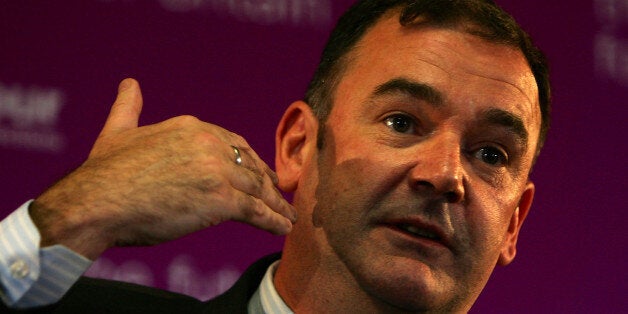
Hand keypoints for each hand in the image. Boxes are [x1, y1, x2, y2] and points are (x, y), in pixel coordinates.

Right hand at [30, 78, 295, 259]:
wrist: (96, 202)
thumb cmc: (103, 173)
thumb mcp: (118, 130)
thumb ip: (129, 107)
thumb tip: (130, 84)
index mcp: (190, 127)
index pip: (232, 143)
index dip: (248, 160)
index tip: (257, 171)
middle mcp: (209, 144)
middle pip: (249, 165)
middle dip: (266, 181)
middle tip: (278, 193)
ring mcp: (218, 171)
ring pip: (257, 189)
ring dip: (276, 204)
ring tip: (287, 215)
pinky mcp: (220, 200)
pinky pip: (256, 212)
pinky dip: (273, 220)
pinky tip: (283, 227)